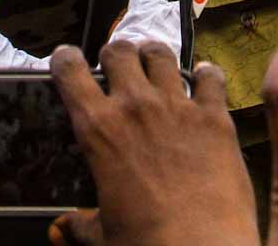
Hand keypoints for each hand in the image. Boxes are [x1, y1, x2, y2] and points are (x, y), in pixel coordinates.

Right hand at [50, 42, 257, 245]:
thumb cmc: (147, 244)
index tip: (67, 59)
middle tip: (117, 66)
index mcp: (98, 130)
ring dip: (154, 56)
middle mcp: (135, 107)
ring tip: (155, 63)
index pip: (70, 72)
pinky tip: (204, 78)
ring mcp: (178, 107)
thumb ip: (80, 224)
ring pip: (161, 54)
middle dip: (115, 55)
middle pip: (119, 51)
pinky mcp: (215, 117)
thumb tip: (62, 230)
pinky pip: (210, 77)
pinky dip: (206, 74)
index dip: (65, 60)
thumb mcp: (103, 236)